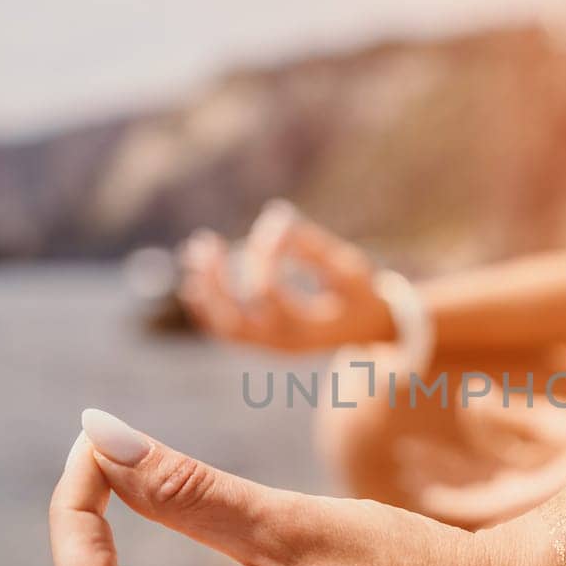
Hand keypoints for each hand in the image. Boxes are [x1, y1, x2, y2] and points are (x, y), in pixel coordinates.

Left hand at [179, 200, 394, 350]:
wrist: (371, 330)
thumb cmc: (362, 296)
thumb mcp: (350, 270)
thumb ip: (315, 247)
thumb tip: (274, 218)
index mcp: (308, 330)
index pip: (267, 295)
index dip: (263, 257)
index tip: (275, 225)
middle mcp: (283, 345)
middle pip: (235, 321)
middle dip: (217, 282)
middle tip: (206, 243)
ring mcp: (271, 347)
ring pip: (225, 327)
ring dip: (206, 292)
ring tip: (196, 251)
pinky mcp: (265, 342)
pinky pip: (227, 331)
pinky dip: (206, 309)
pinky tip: (194, 282)